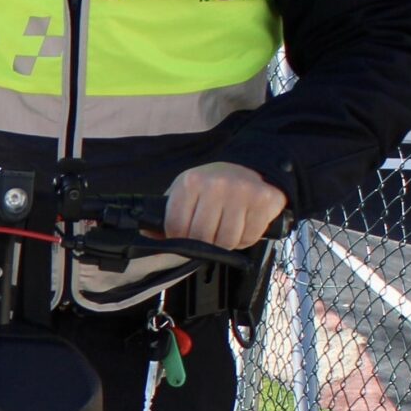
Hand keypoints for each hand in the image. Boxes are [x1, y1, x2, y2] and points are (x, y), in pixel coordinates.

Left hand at [162, 162, 285, 252]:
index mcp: (191, 182)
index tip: (186, 237)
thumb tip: (147, 235)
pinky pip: (249, 238)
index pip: (176, 227)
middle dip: (203, 244)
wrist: (253, 167)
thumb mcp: (186, 191)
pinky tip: (243, 225)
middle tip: (209, 234)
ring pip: (226, 242)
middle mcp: (216, 185)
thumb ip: (167, 214)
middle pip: (201, 238)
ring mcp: (241, 192)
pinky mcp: (263, 201)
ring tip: (227, 228)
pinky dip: (245, 239)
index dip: (179, 239)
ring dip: (225, 243)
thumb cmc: (214, 185)